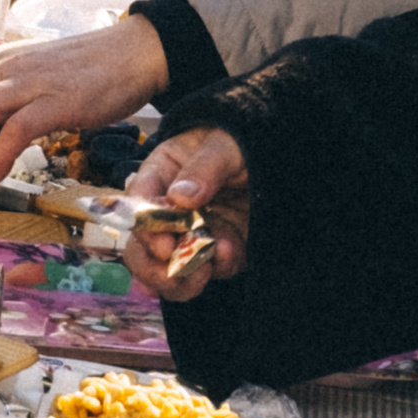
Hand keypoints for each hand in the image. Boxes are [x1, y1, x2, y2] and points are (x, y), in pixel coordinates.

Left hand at [0, 9, 168, 185]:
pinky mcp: (59, 99)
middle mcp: (10, 71)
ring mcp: (34, 83)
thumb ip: (14, 105)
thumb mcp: (40, 83)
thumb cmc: (92, 72)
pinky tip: (0, 174)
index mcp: (2, 67)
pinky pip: (17, 127)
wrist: (137, 51)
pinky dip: (1, 154)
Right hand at [124, 127, 249, 297]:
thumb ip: (203, 168)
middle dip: (155, 267)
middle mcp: (170, 211)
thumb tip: (180, 197)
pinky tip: (230, 252)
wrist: (279, 151)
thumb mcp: (224, 145)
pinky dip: (218, 268)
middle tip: (175, 273)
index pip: (139, 206)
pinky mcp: (220, 249)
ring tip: (203, 271)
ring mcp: (194, 233)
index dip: (146, 229)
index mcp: (160, 176)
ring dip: (182, 279)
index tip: (164, 245)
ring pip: (169, 269)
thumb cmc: (240, 139)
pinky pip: (213, 269)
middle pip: (142, 249)